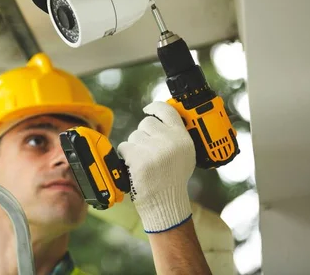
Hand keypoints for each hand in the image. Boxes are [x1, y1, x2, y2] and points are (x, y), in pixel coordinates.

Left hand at [117, 101, 195, 232]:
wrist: (165, 203)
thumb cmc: (172, 179)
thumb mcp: (185, 155)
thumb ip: (175, 136)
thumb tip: (159, 117)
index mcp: (183, 138)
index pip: (167, 111)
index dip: (155, 107)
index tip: (148, 109)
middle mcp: (170, 141)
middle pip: (146, 123)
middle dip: (143, 135)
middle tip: (149, 152)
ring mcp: (154, 150)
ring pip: (134, 136)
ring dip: (134, 147)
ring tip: (145, 163)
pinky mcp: (138, 159)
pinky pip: (124, 147)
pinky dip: (126, 156)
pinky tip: (135, 167)